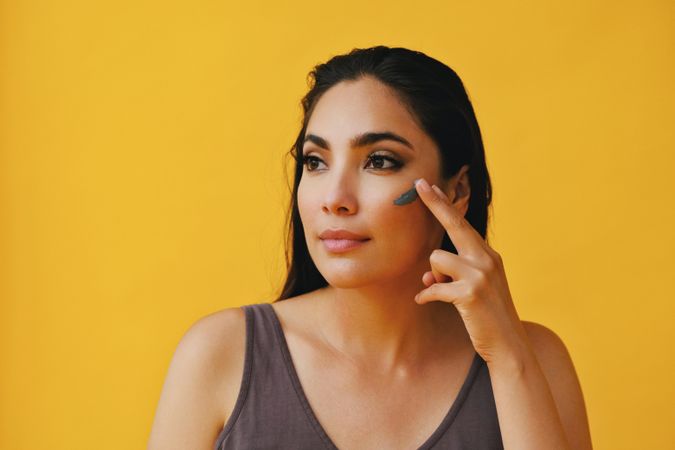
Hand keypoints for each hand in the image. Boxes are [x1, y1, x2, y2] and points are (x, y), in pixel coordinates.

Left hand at [414, 178, 529, 364]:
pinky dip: (426, 295)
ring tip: (445, 291)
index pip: (462, 224)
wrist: (508, 346)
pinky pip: (434, 287)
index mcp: (488, 256)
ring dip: (434, 276)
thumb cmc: (487, 317)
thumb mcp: (473, 289)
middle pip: (454, 224)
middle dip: (435, 203)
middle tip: (418, 185)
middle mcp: (487, 259)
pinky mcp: (470, 293)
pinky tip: (425, 302)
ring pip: (436, 259)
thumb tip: (428, 273)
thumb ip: (453, 275)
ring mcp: (480, 275)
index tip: (429, 187)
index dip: (444, 204)